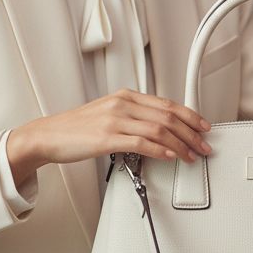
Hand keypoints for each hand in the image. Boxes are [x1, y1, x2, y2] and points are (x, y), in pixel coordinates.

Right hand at [7, 90, 211, 188]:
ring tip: (191, 155)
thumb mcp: (108, 112)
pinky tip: (171, 156)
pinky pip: (141, 143)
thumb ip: (133, 115)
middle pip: (167, 117)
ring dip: (181, 145)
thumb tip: (160, 129)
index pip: (166, 104)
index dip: (190, 116)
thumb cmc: (77, 128)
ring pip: (159, 130)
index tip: (203, 127)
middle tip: (204, 145)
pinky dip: (160, 150)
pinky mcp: (107, 138)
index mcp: (125, 96)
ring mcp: (115, 120)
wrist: (49, 135)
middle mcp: (122, 104)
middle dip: (191, 133)